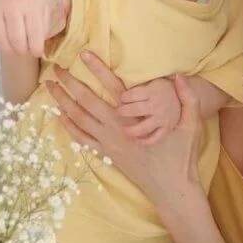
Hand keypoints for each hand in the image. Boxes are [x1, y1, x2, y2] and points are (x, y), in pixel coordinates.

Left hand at [46, 54, 203, 215]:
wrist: (172, 188)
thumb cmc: (182, 156)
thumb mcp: (192, 126)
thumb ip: (189, 99)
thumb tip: (180, 76)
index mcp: (135, 117)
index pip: (113, 86)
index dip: (97, 69)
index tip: (82, 54)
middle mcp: (117, 128)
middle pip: (87, 101)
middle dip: (69, 83)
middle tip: (55, 68)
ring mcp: (109, 143)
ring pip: (78, 119)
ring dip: (62, 102)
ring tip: (49, 87)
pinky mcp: (106, 154)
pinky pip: (81, 138)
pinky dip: (68, 125)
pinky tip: (59, 115)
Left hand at [118, 78, 181, 143]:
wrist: (182, 98)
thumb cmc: (165, 88)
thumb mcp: (156, 80)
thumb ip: (142, 82)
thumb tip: (129, 80)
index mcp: (152, 91)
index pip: (131, 95)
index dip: (123, 97)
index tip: (121, 98)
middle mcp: (156, 105)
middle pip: (134, 110)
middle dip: (123, 111)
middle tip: (119, 112)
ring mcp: (161, 119)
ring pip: (142, 127)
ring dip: (130, 130)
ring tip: (123, 130)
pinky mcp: (166, 128)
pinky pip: (154, 138)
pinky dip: (144, 141)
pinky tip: (136, 140)